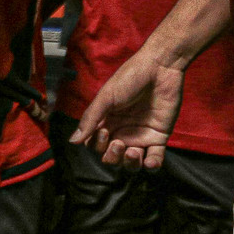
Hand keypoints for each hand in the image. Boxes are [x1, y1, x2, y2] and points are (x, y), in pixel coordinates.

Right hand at [71, 49, 182, 169]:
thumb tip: (72, 141)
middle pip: (112, 158)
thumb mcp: (106, 96)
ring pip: (131, 164)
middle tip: (119, 143)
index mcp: (107, 121)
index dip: (97, 145)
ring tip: (133, 151)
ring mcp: (141, 136)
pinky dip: (152, 166)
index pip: (96, 145)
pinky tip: (149, 161)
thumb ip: (90, 119)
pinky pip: (154, 160)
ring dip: (130, 164)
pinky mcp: (159, 137)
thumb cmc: (131, 77)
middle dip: (112, 157)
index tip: (104, 131)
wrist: (160, 67)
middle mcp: (122, 131)